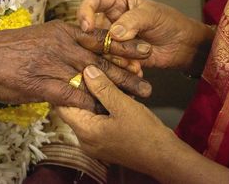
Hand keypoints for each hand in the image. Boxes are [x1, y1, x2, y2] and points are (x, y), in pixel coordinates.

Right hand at [0, 20, 152, 110]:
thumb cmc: (11, 49)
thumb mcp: (41, 38)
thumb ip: (62, 45)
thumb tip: (79, 54)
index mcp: (64, 31)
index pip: (101, 37)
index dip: (124, 46)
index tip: (142, 52)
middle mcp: (64, 44)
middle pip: (105, 56)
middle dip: (130, 66)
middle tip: (150, 75)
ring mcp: (55, 63)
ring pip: (96, 75)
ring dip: (120, 86)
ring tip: (141, 93)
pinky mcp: (45, 84)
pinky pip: (75, 95)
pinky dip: (93, 103)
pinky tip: (108, 110)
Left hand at [58, 66, 228, 183]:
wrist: (165, 158)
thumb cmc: (146, 134)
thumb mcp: (123, 105)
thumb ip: (103, 88)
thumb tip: (87, 71)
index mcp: (85, 131)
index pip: (63, 106)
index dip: (68, 87)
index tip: (76, 72)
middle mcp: (85, 140)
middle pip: (77, 109)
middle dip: (86, 89)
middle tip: (94, 73)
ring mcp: (95, 143)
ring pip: (89, 113)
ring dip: (98, 97)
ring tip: (108, 81)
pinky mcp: (105, 143)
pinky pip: (99, 120)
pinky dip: (105, 107)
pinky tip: (116, 94)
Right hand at [78, 0, 214, 74]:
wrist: (182, 46)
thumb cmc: (169, 22)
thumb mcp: (152, 15)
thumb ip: (133, 21)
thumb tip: (114, 32)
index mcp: (116, 1)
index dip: (85, 10)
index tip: (87, 26)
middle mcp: (110, 19)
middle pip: (89, 26)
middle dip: (94, 39)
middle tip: (102, 49)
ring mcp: (112, 39)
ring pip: (97, 47)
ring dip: (111, 55)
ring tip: (130, 60)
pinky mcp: (117, 56)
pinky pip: (109, 61)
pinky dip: (119, 66)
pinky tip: (135, 67)